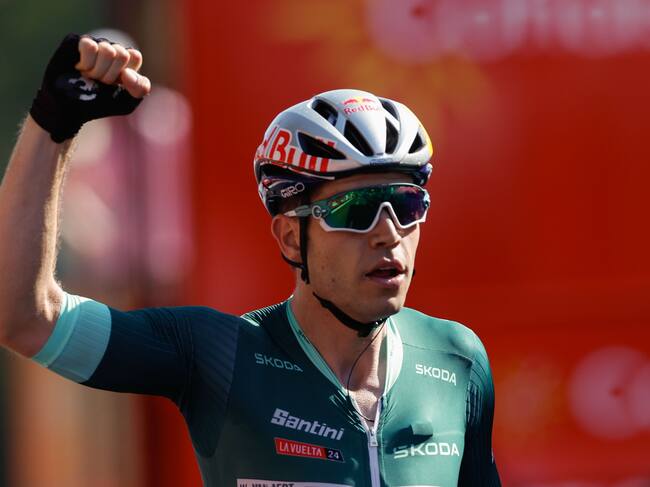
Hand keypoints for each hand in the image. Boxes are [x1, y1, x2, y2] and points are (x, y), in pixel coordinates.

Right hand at [30, 33, 150, 142]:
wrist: (69, 108)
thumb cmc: (98, 104)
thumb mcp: (127, 102)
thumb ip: (141, 88)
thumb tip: (127, 72)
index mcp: (125, 61)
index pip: (134, 56)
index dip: (125, 74)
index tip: (115, 84)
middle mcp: (110, 49)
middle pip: (121, 54)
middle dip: (110, 75)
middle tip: (99, 82)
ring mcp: (93, 44)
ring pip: (107, 50)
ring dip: (97, 71)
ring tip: (88, 77)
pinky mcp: (74, 41)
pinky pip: (90, 46)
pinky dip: (86, 63)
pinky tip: (79, 68)